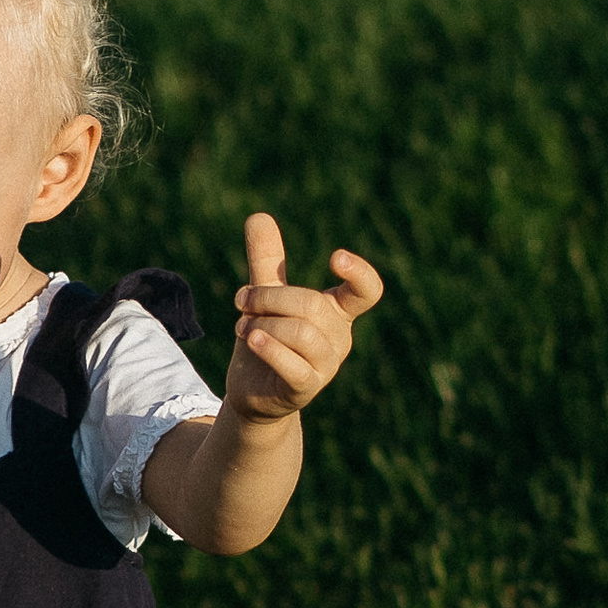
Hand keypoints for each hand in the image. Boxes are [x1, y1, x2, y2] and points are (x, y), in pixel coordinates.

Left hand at [225, 214, 382, 420]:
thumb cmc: (267, 338)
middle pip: (311, 305)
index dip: (359, 273)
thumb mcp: (265, 297)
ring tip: (242, 327)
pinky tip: (253, 339)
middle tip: (240, 301)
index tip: (336, 256)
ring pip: (302, 332)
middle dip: (268, 298)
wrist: (252, 392)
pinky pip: (293, 363)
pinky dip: (270, 348)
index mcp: (336, 311)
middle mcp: (338, 337)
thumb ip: (266, 260)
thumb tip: (259, 215)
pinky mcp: (307, 387)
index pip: (366, 291)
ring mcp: (326, 365)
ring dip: (264, 323)